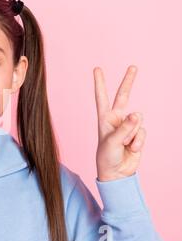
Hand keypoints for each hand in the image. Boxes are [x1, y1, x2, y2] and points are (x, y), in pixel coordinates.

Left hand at [94, 65, 144, 181]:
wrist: (117, 173)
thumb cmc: (107, 157)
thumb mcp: (111, 142)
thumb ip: (125, 128)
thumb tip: (137, 114)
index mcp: (104, 118)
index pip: (101, 97)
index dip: (100, 83)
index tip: (97, 69)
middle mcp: (116, 119)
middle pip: (123, 96)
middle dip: (128, 81)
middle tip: (133, 66)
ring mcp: (128, 126)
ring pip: (137, 120)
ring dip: (132, 134)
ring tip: (124, 145)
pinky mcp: (138, 135)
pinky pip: (142, 132)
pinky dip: (138, 142)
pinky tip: (131, 149)